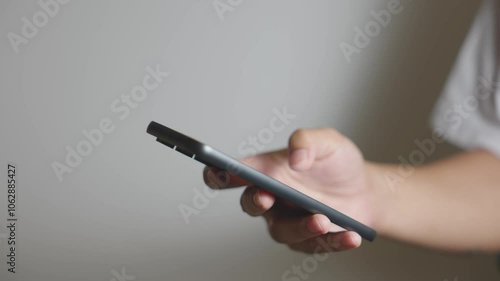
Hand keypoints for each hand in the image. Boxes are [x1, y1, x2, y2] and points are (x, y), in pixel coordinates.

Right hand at [203, 128, 379, 252]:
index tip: (218, 172)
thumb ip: (307, 140)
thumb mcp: (327, 142)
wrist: (365, 190)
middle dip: (255, 201)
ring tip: (323, 220)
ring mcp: (287, 220)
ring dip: (301, 227)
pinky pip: (312, 245)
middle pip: (250, 204)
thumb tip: (295, 158)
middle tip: (267, 197)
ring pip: (282, 231)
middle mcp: (271, 197)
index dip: (218, 173)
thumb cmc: (337, 163)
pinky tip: (349, 236)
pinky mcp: (306, 239)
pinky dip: (331, 242)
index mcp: (267, 170)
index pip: (233, 173)